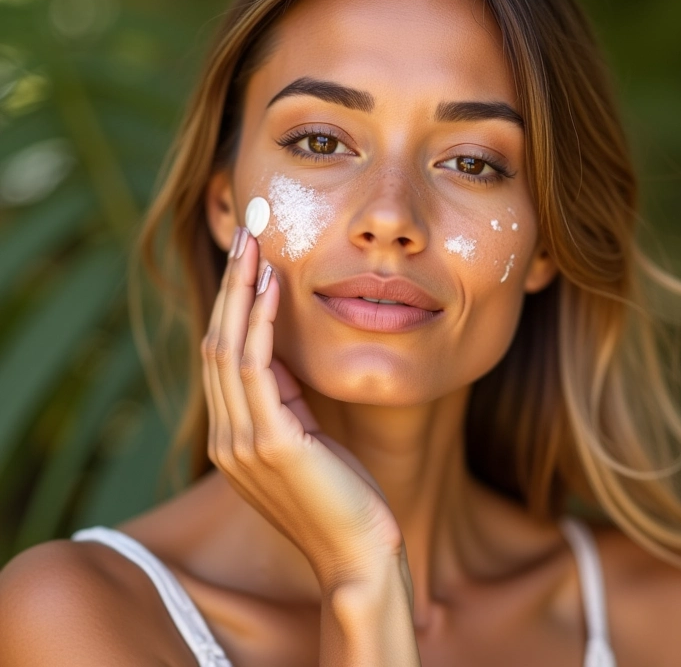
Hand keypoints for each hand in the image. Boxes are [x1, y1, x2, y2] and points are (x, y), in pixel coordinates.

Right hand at [201, 227, 404, 593]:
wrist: (359, 553)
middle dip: (231, 283)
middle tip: (247, 230)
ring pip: (228, 348)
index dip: (233, 303)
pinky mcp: (269, 444)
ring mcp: (240, 442)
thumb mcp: (307, 436)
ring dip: (241, 291)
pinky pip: (256, 369)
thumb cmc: (342, 494)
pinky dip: (261, 323)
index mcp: (232, 435)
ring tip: (255, 243)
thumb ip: (284, 399)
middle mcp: (225, 436)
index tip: (250, 257)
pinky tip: (273, 286)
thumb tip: (279, 350)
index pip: (223, 355)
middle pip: (217, 341)